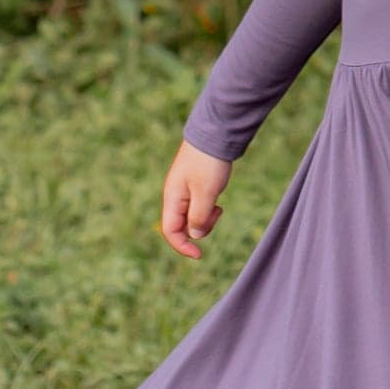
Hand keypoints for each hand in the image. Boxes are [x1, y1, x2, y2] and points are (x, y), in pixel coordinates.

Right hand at [160, 140, 232, 257]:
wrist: (215, 133)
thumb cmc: (208, 163)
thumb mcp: (206, 193)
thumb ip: (199, 217)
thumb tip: (195, 236)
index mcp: (172, 198)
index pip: (170, 231)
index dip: (182, 246)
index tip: (199, 255)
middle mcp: (175, 195)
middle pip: (181, 225)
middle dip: (199, 228)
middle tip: (217, 214)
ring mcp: (184, 189)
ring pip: (192, 216)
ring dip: (206, 217)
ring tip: (219, 206)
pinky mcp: (195, 184)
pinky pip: (198, 205)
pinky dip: (208, 208)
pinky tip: (218, 200)